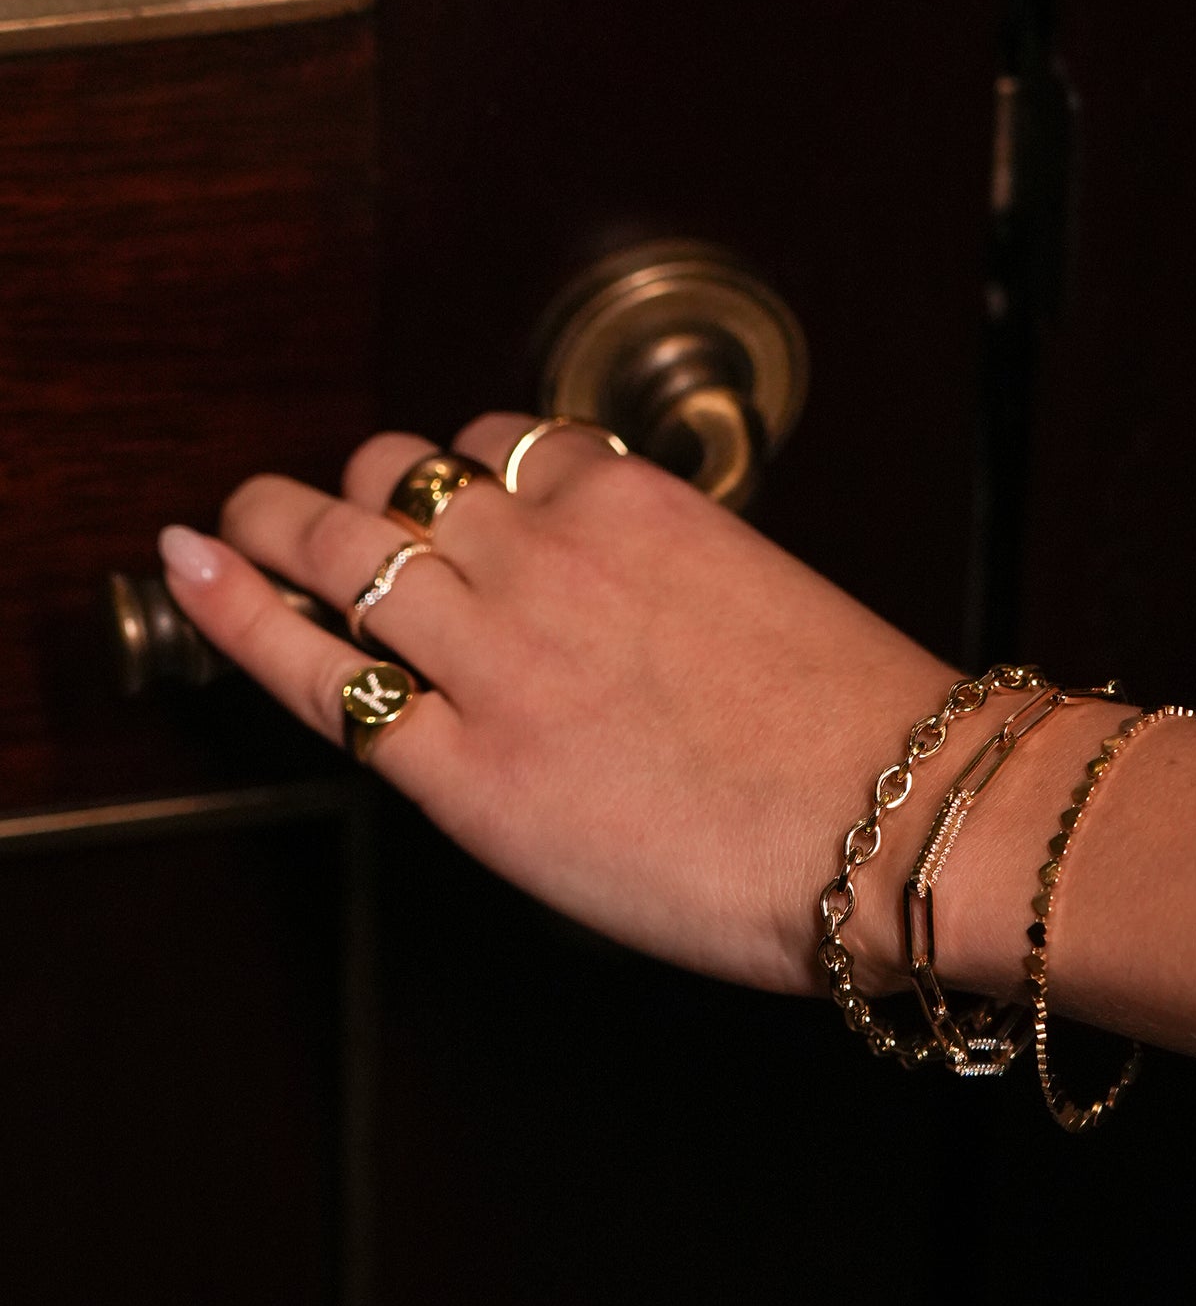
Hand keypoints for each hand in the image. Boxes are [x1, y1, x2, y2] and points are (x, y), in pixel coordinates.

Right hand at [159, 414, 957, 995]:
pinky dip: (487, 452)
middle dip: (271, 515)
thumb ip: (465, 761)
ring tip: (404, 501)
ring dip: (378, 479)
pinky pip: (512, 436)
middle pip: (331, 543)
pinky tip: (509, 482)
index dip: (229, 600)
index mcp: (466, 776)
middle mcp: (495, 655)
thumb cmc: (745, 869)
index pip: (302, 662)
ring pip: (406, 471)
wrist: (899, 816)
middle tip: (265, 508)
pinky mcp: (638, 500)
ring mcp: (564, 566)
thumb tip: (413, 678)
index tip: (186, 555)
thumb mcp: (562, 860)